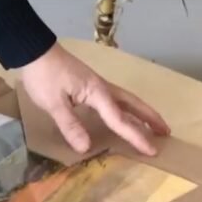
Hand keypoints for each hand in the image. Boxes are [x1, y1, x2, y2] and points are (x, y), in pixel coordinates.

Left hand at [20, 43, 169, 155]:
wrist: (35, 51)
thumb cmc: (44, 76)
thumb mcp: (53, 103)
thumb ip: (70, 125)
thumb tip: (86, 148)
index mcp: (97, 93)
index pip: (120, 119)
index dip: (136, 136)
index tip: (152, 150)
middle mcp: (103, 89)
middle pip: (133, 105)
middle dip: (150, 119)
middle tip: (166, 133)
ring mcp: (97, 85)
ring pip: (126, 101)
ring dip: (141, 112)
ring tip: (153, 125)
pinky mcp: (89, 85)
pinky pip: (115, 99)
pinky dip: (126, 108)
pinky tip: (122, 114)